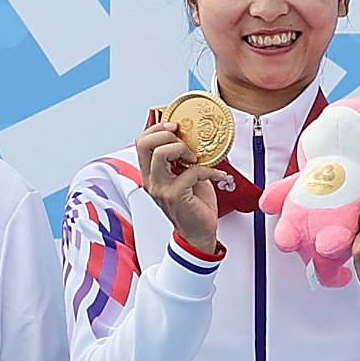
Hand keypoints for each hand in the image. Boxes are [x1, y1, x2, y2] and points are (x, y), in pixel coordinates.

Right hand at [131, 116, 226, 260]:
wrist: (198, 234)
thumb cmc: (193, 206)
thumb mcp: (185, 176)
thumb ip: (182, 160)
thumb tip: (191, 138)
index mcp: (151, 174)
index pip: (141, 142)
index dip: (157, 129)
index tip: (175, 126)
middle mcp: (152, 180)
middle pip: (145, 143)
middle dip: (167, 135)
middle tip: (185, 143)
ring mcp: (161, 188)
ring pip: (162, 153)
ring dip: (183, 149)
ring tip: (196, 159)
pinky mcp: (175, 196)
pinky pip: (191, 171)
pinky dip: (208, 170)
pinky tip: (217, 175)